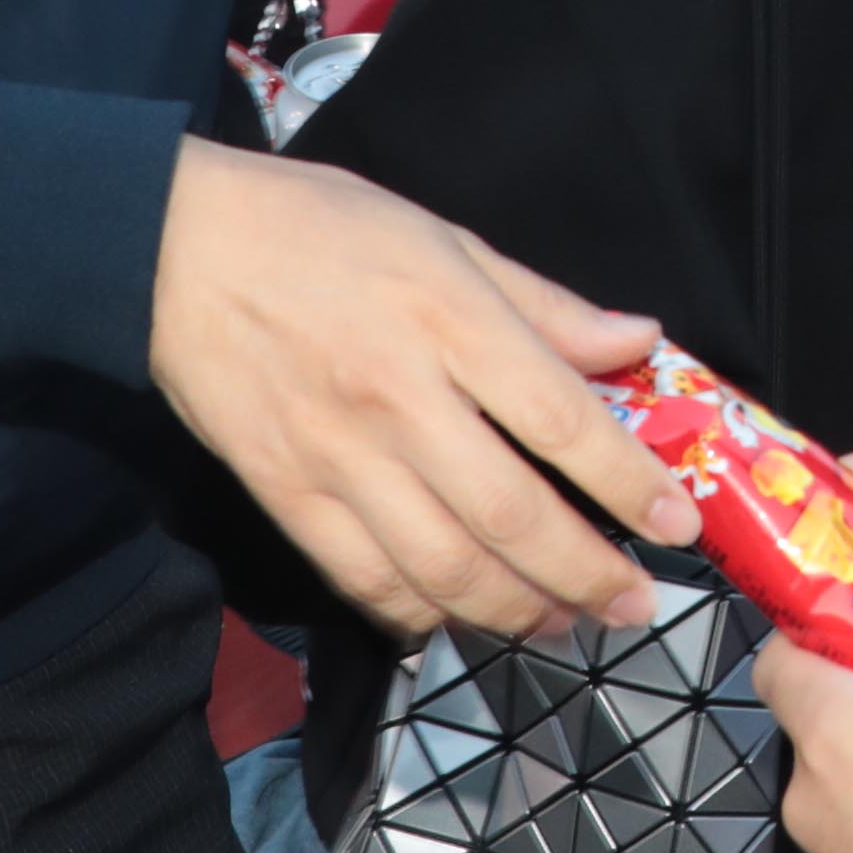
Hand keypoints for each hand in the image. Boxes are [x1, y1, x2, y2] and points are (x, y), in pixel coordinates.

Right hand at [145, 148, 692, 635]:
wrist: (175, 249)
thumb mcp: (446, 238)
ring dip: (516, 609)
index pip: (560, 420)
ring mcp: (337, 455)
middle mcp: (398, 397)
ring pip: (443, 565)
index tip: (677, 525)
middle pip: (510, 512)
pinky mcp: (286, 494)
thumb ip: (544, 305)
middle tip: (632, 604)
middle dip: (585, 574)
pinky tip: (460, 618)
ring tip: (563, 620)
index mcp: (448, 319)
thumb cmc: (320, 231)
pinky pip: (364, 579)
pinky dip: (420, 614)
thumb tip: (638, 341)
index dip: (628, 483)